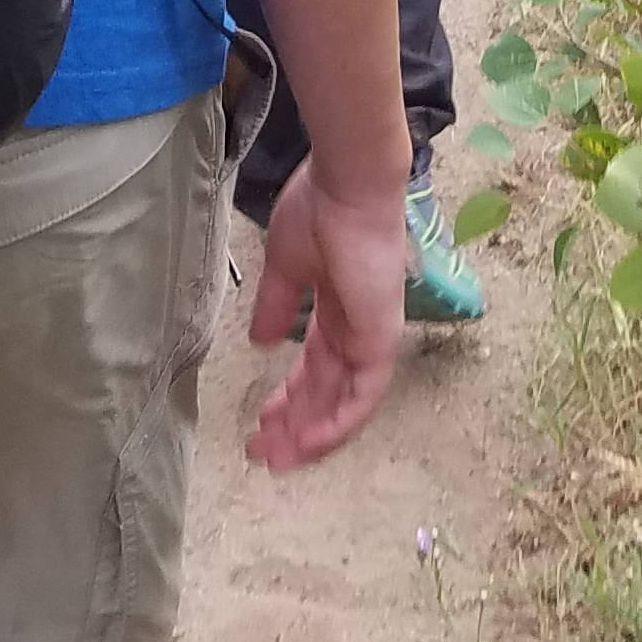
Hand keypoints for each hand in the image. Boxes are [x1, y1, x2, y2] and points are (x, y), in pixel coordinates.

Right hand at [244, 169, 409, 468]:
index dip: (288, 397)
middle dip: (293, 424)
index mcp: (336, 308)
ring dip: (310, 433)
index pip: (314, 367)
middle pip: (325, 391)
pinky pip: (363, 397)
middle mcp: (357, 329)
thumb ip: (275, 306)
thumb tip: (260, 341)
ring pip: (343, 402)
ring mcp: (372, 336)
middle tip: (261, 451)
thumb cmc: (316, 210)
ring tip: (275, 457)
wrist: (346, 184)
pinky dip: (336, 424)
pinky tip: (307, 442)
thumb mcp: (285, 266)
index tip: (260, 421)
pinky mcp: (381, 341)